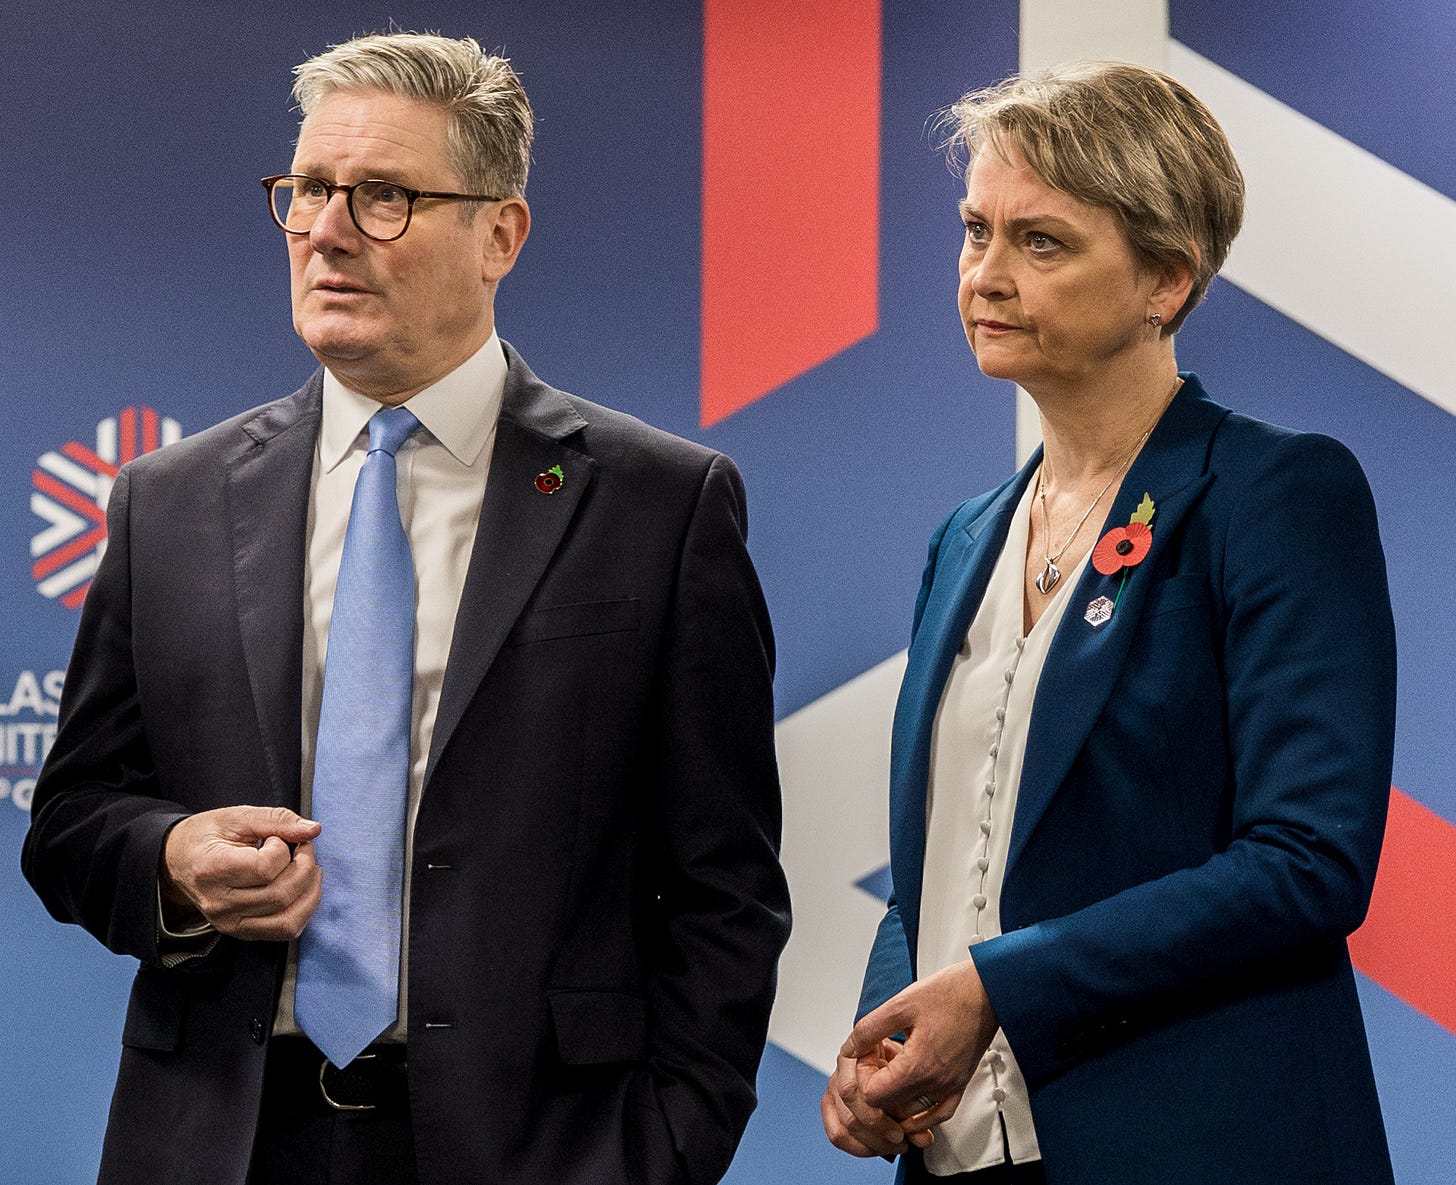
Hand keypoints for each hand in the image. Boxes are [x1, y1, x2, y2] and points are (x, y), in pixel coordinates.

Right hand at [160, 806, 321, 940]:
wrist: (176, 861)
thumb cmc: (207, 836)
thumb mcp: (237, 817)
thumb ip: (276, 820)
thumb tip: (313, 830)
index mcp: (212, 870)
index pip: (264, 869)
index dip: (282, 850)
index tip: (277, 838)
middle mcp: (219, 903)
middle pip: (280, 895)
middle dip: (305, 868)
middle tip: (303, 848)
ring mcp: (229, 922)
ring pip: (287, 919)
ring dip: (310, 891)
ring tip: (308, 868)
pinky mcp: (240, 931)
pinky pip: (283, 930)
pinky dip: (303, 910)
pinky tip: (303, 888)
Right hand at [823, 1037, 934, 1157]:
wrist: (897, 1058)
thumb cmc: (903, 1063)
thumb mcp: (913, 1077)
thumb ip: (917, 1107)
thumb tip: (923, 1138)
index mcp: (857, 1054)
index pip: (853, 1093)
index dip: (877, 1119)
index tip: (901, 1132)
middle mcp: (841, 1070)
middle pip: (849, 1115)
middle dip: (878, 1136)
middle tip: (901, 1142)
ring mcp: (834, 1087)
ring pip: (842, 1129)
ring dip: (870, 1145)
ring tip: (892, 1146)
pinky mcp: (831, 1105)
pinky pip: (836, 1134)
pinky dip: (858, 1147)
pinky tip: (878, 1147)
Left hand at [840, 959, 1000, 1136]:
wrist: (988, 990)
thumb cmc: (951, 992)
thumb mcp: (900, 1004)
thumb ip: (870, 1029)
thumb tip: (850, 1046)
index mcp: (919, 1066)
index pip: (873, 1097)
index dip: (861, 1076)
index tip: (866, 1054)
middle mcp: (936, 1083)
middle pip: (890, 1107)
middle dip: (874, 1085)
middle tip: (876, 1057)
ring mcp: (951, 1086)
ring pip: (910, 1112)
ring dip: (893, 1096)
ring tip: (891, 1067)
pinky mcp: (961, 1083)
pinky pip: (939, 1113)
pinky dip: (920, 1113)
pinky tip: (910, 1102)